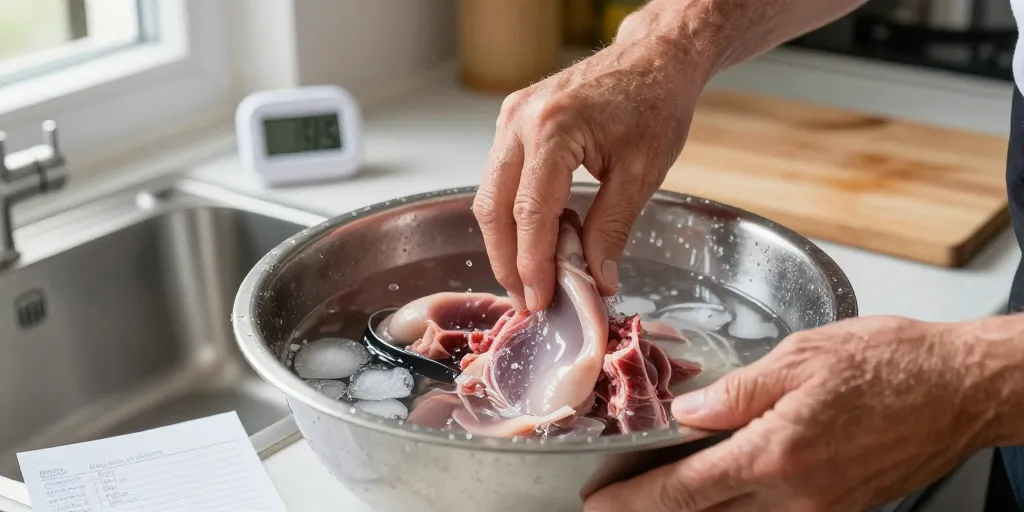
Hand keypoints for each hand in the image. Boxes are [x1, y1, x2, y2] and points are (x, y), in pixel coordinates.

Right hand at [472, 2, 714, 311]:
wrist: (653, 59)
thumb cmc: (654, 104)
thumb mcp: (641, 173)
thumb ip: (612, 229)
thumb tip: (596, 281)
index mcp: (554, 129)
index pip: (530, 213)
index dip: (532, 264)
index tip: (539, 300)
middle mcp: (521, 121)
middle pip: (495, 209)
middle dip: (507, 262)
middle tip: (528, 301)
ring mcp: (511, 119)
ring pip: (490, 196)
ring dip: (506, 243)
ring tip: (530, 280)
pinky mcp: (512, 122)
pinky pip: (500, 179)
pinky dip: (513, 216)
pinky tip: (536, 241)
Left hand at [584, 316, 999, 511]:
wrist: (961, 388)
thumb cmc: (891, 362)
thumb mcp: (800, 358)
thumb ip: (735, 392)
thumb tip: (686, 412)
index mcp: (777, 453)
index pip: (685, 490)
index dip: (635, 501)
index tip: (600, 504)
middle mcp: (798, 495)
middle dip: (659, 510)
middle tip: (623, 495)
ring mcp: (823, 508)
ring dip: (701, 508)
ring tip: (670, 483)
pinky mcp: (843, 509)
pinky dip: (743, 504)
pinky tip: (731, 478)